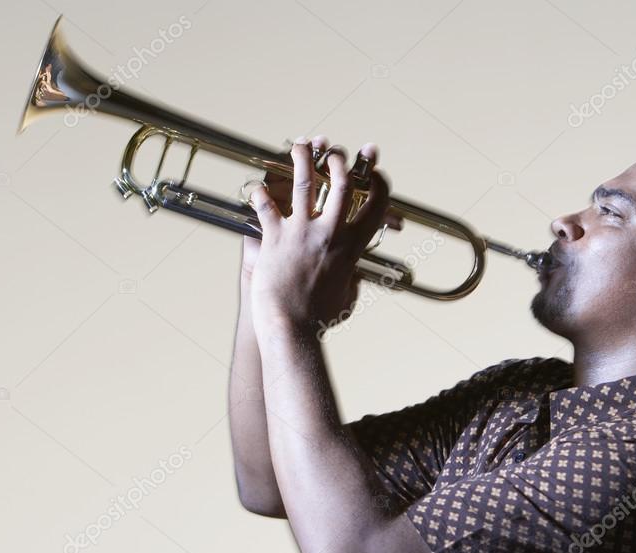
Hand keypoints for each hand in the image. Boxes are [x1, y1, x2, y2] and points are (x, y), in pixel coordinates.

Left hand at [247, 135, 389, 334]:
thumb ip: (352, 280)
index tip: (375, 173)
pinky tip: (255, 187)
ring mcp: (301, 232)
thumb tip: (354, 276)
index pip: (376, 206)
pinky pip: (265, 206)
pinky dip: (259, 194)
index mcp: (352, 248)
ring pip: (304, 182)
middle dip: (341, 161)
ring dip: (303, 158)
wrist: (290, 326)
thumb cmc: (319, 319)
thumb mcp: (346, 298)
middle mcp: (330, 234)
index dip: (379, 185)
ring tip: (300, 144)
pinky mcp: (275, 237)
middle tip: (335, 153)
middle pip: (342, 184)